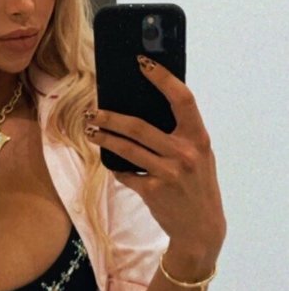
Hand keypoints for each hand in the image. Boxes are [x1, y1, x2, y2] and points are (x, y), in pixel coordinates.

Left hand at [84, 56, 226, 256]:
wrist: (200, 228)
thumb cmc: (197, 185)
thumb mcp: (200, 156)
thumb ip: (181, 135)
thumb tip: (146, 108)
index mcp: (198, 138)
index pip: (182, 99)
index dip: (162, 78)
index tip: (142, 62)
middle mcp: (184, 153)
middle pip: (139, 127)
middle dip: (111, 117)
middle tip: (92, 111)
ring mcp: (168, 173)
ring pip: (127, 149)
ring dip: (104, 138)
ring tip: (90, 130)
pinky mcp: (153, 191)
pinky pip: (126, 173)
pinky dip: (118, 168)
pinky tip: (110, 163)